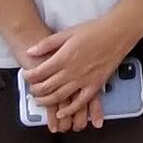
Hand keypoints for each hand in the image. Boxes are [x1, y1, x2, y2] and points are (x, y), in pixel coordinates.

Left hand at [23, 11, 142, 123]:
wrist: (117, 33)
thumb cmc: (94, 30)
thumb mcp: (67, 32)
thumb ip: (47, 44)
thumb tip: (30, 52)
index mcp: (63, 57)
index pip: (39, 72)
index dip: (29, 76)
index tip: (26, 75)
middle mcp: (71, 71)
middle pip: (46, 87)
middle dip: (35, 90)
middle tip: (31, 89)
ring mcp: (83, 80)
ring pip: (59, 97)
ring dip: (46, 101)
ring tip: (40, 100)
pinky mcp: (95, 85)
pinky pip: (80, 102)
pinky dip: (69, 110)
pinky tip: (61, 112)